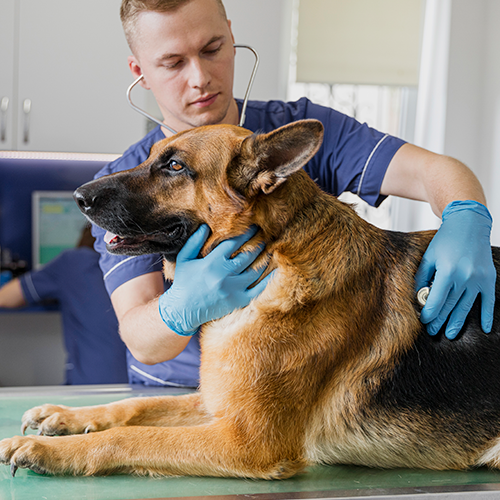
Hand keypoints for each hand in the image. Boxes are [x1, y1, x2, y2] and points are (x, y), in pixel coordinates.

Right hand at [159, 225, 273, 335]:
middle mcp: (224, 274)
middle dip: (258, 242)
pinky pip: (259, 289)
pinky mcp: (239, 301)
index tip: (253, 226)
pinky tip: (277, 271)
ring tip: (270, 249)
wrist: (183, 311)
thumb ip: (194, 242)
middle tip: (265, 235)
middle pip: (248, 254)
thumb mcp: (184, 259)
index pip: (234, 243)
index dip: (245, 233)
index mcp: (212, 262)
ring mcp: (233, 289)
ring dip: (265, 258)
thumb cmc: (183, 283)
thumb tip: (205, 226)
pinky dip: (269, 280)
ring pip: (256, 269)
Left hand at [415, 200, 495, 338]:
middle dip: (440, 321)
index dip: (429, 314)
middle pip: (450, 306)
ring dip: (458, 322)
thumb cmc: (445, 240)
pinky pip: (488, 301)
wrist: (469, 225)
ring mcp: (478, 279)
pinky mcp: (488, 278)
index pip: (436, 301)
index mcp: (447, 271)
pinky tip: (485, 328)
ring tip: (450, 334)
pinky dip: (487, 315)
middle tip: (433, 332)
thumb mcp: (428, 257)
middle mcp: (464, 277)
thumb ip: (422, 277)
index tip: (424, 321)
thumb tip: (417, 297)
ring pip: (466, 307)